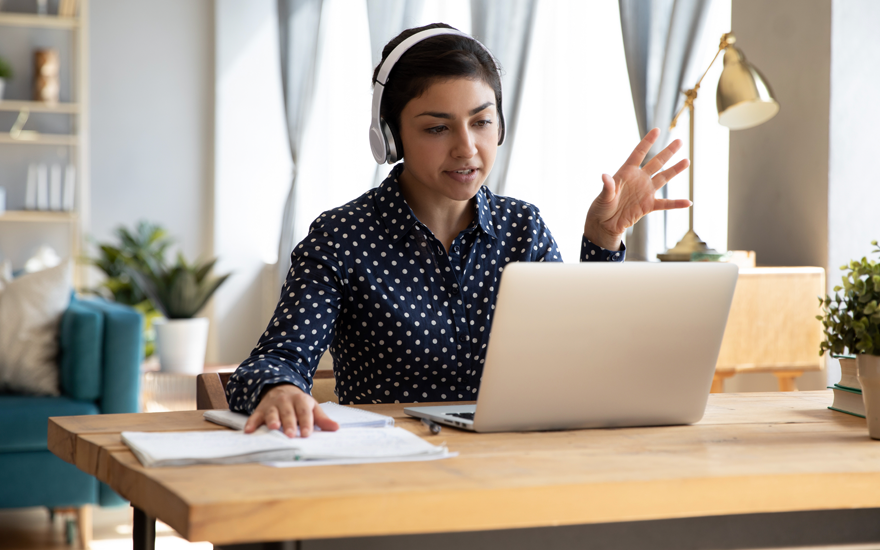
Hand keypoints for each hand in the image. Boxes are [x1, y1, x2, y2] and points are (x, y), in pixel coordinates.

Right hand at [244, 384, 339, 437]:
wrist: (280, 387)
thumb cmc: (299, 403)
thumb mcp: (312, 407)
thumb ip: (322, 419)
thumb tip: (336, 428)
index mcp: (301, 400)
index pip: (305, 411)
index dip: (306, 422)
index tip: (307, 433)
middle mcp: (286, 401)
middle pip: (288, 413)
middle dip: (289, 423)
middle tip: (291, 435)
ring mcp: (272, 404)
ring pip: (272, 412)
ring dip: (272, 420)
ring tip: (274, 428)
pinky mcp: (260, 409)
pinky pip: (255, 415)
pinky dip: (251, 423)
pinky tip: (249, 431)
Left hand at [583, 128, 690, 249]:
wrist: (605, 224)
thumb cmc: (601, 207)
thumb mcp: (603, 197)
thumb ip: (607, 187)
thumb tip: (604, 177)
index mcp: (626, 173)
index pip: (638, 154)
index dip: (647, 142)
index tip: (657, 130)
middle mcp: (639, 179)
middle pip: (656, 163)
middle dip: (668, 152)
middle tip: (679, 141)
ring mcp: (645, 192)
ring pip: (663, 178)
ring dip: (675, 170)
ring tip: (686, 161)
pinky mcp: (649, 206)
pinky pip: (665, 204)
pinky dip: (676, 204)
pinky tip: (688, 202)